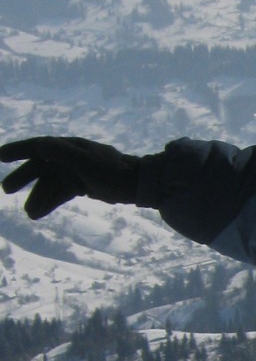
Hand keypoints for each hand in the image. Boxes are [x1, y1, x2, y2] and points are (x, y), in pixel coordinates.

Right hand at [0, 136, 141, 218]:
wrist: (137, 184)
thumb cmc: (112, 171)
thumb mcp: (86, 161)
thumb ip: (62, 154)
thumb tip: (39, 146)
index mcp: (69, 147)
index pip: (38, 147)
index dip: (18, 150)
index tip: (0, 156)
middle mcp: (69, 156)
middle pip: (41, 167)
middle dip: (23, 178)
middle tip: (5, 189)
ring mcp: (75, 171)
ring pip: (50, 184)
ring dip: (38, 197)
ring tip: (29, 213)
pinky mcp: (82, 185)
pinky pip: (60, 193)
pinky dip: (50, 202)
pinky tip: (38, 214)